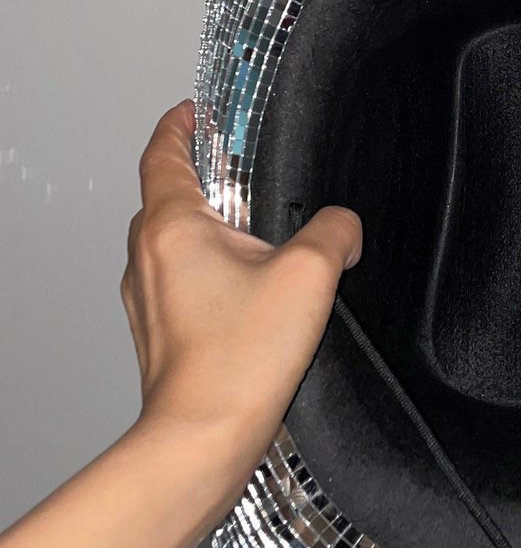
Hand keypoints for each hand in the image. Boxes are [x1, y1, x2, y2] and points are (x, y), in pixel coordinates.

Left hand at [120, 99, 361, 470]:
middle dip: (205, 181)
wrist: (205, 436)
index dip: (179, 125)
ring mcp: (148, 298)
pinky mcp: (161, 332)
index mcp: (172, 227)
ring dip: (213, 233)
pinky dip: (212, 274)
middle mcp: (147, 258)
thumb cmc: (239, 358)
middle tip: (244, 176)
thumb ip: (334, 232)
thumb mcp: (309, 274)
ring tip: (262, 242)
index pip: (162, 153)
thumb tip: (345, 226)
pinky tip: (255, 296)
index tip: (194, 112)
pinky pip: (184, 284)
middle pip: (169, 198)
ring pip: (177, 244)